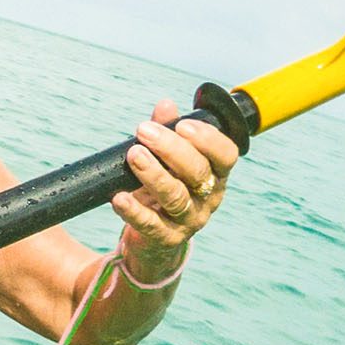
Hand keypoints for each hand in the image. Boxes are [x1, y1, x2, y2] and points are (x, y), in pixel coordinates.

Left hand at [113, 99, 238, 278]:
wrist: (152, 235)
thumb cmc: (164, 185)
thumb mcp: (166, 158)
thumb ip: (167, 131)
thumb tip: (166, 105)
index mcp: (215, 173)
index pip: (226, 155)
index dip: (208, 139)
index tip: (182, 125)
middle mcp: (208, 197)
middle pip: (198, 172)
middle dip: (171, 149)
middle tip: (144, 131)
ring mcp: (189, 220)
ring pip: (176, 197)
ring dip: (154, 174)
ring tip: (134, 155)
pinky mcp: (167, 238)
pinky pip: (151, 224)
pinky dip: (134, 210)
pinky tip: (119, 197)